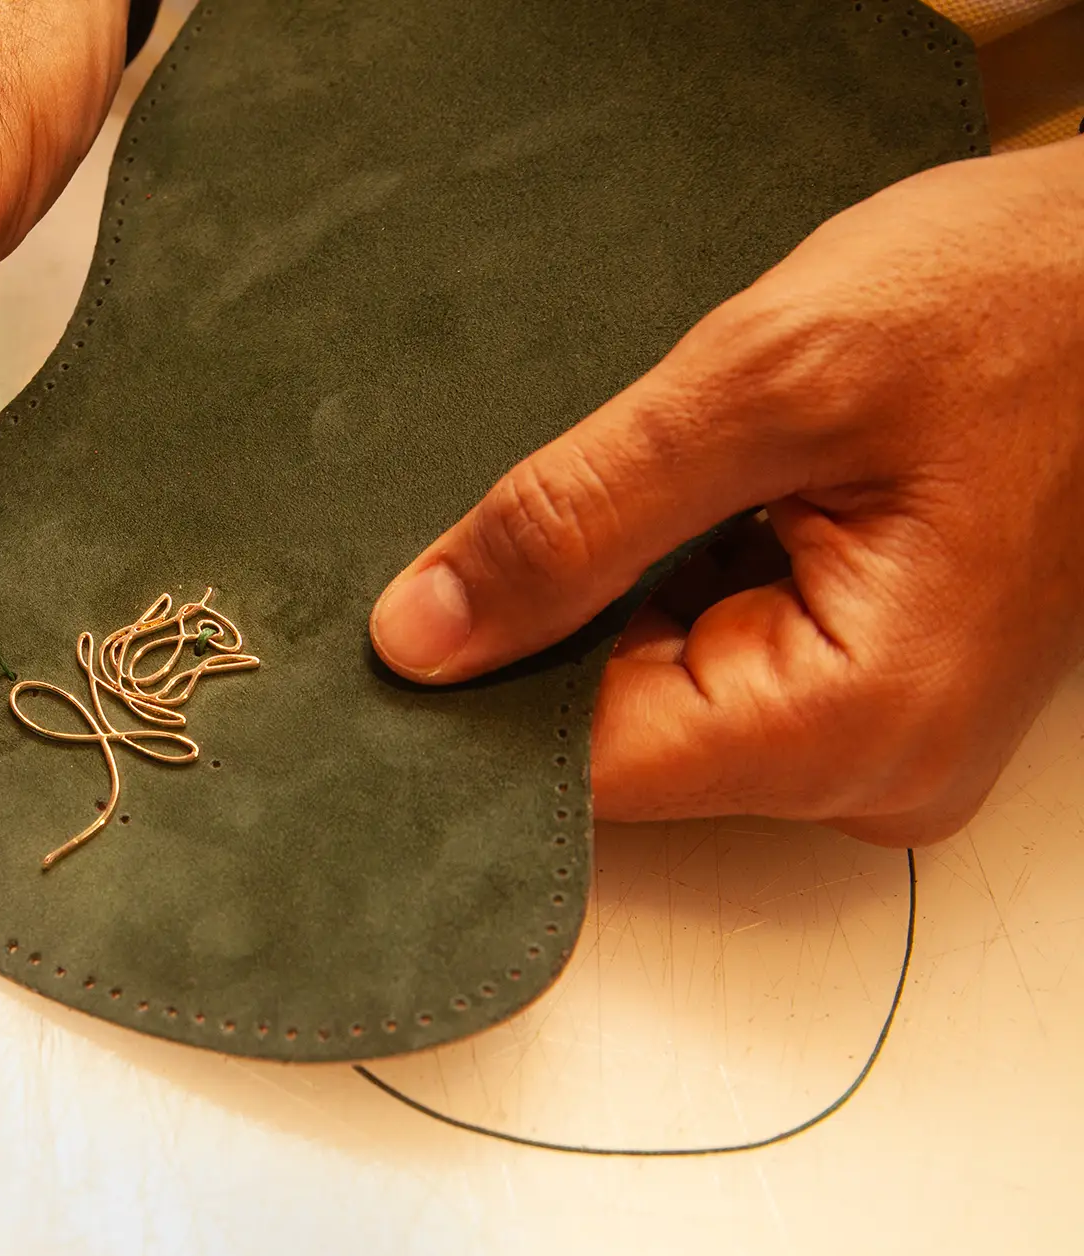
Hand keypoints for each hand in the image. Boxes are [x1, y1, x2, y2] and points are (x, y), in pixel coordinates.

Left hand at [370, 138, 1083, 844]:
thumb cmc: (1014, 302)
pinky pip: (718, 662)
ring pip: (659, 695)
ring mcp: (877, 738)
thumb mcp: (765, 381)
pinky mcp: (870, 690)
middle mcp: (871, 771)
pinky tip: (726, 495)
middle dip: (567, 621)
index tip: (427, 602)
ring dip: (631, 591)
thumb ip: (576, 519)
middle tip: (600, 487)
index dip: (484, 686)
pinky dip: (686, 581)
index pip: (584, 769)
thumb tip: (422, 638)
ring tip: (702, 473)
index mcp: (854, 724)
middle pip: (619, 738)